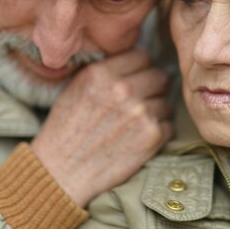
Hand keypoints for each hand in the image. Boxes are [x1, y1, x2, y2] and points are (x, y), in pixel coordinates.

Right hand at [31, 48, 171, 206]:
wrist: (61, 172)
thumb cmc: (65, 130)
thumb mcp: (76, 87)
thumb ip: (105, 70)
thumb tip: (134, 58)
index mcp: (103, 73)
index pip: (142, 55)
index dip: (140, 68)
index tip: (135, 78)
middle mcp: (123, 89)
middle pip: (159, 75)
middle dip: (151, 87)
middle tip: (139, 101)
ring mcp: (140, 113)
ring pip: (166, 101)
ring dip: (155, 111)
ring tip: (134, 124)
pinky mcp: (152, 136)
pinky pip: (168, 125)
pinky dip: (157, 132)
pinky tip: (137, 139)